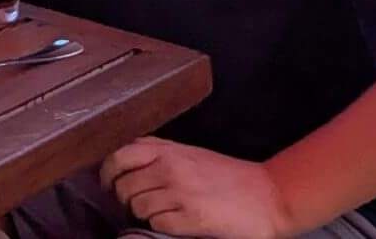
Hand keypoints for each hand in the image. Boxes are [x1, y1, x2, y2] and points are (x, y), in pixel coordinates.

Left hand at [99, 138, 296, 238]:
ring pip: (137, 206)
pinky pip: (157, 224)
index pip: (118, 155)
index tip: (107, 184)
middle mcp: (168, 167)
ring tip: (160, 214)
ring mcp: (179, 192)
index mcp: (167, 150)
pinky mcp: (191, 217)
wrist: (269, 195)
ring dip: (144, 214)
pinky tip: (175, 223)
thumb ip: (159, 153)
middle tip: (136, 204)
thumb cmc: (228, 176)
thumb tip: (125, 160)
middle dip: (125, 198)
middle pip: (122, 185)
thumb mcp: (189, 154)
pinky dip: (161, 226)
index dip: (106, 172)